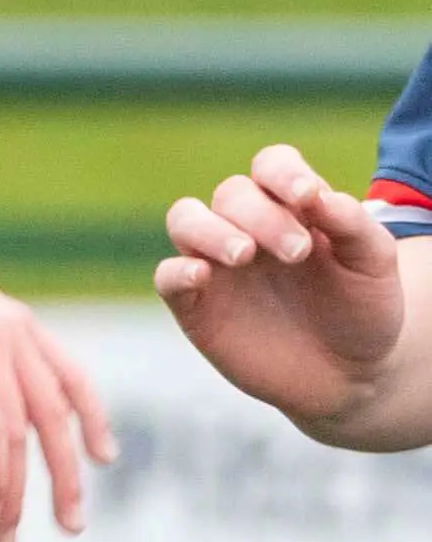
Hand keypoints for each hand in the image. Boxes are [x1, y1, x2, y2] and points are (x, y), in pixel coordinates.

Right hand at [154, 144, 410, 428]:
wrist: (347, 376)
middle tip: (297, 253)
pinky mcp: (195, 306)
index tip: (306, 197)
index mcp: (292, 208)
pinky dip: (177, 271)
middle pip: (231, 192)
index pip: (271, 166)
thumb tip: (316, 194)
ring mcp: (217, 266)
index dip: (282, 172)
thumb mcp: (374, 263)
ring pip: (185, 219)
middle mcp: (248, 228)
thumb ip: (351, 223)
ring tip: (243, 255)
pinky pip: (167, 275)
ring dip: (210, 230)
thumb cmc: (362, 310)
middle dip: (262, 216)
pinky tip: (202, 276)